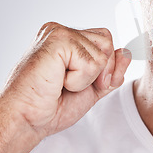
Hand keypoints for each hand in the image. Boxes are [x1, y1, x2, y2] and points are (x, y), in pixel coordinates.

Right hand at [0, 22, 131, 152]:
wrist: (26, 121)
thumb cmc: (51, 107)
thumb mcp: (92, 88)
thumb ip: (111, 71)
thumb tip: (126, 52)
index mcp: (67, 39)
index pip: (105, 41)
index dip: (104, 68)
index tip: (81, 84)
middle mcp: (61, 32)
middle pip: (108, 42)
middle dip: (100, 71)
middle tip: (72, 85)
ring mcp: (58, 33)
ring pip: (103, 52)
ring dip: (88, 77)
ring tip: (62, 83)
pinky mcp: (57, 40)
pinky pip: (92, 62)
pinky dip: (80, 80)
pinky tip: (58, 82)